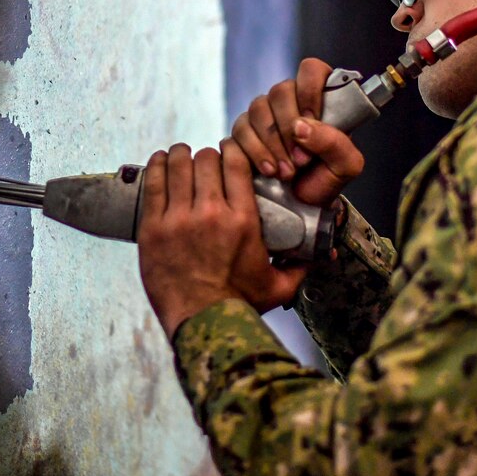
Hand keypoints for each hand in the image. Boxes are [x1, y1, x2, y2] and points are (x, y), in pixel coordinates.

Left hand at [136, 139, 308, 335]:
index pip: (236, 162)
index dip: (232, 150)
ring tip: (182, 155)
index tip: (229, 152)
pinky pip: (154, 184)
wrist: (203, 325)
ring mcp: (179, 219)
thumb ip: (300, 266)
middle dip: (208, 156)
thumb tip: (323, 255)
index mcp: (243, 219)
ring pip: (178, 165)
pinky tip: (161, 160)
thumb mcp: (278, 286)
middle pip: (207, 159)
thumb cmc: (241, 305)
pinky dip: (157, 166)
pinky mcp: (153, 229)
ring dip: (181, 156)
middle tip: (206, 162)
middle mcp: (211, 213)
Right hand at [231, 58, 364, 205]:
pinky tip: (269, 170)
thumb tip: (302, 126)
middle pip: (280, 90)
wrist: (303, 206)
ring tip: (286, 172)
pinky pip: (240, 129)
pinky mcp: (244, 132)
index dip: (309, 91)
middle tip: (300, 160)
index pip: (311, 70)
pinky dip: (254, 152)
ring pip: (258, 108)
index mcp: (320, 99)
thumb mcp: (346, 165)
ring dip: (272, 143)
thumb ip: (335, 142)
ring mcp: (265, 114)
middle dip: (288, 127)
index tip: (312, 119)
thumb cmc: (327, 179)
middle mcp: (291, 101)